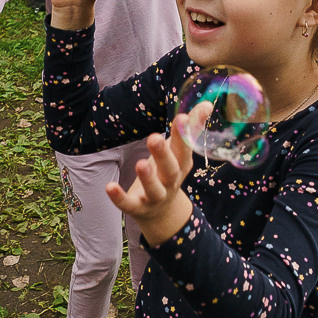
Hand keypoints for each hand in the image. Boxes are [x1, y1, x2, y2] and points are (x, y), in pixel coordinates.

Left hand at [106, 117, 196, 244]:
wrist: (161, 213)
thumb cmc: (169, 172)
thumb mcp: (179, 153)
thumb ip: (190, 128)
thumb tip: (206, 103)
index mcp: (181, 165)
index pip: (185, 149)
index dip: (184, 134)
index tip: (182, 117)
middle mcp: (171, 182)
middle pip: (170, 169)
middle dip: (163, 154)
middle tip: (154, 138)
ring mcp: (155, 197)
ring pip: (153, 189)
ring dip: (147, 177)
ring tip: (140, 163)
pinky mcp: (137, 207)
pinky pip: (128, 204)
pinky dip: (119, 197)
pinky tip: (110, 186)